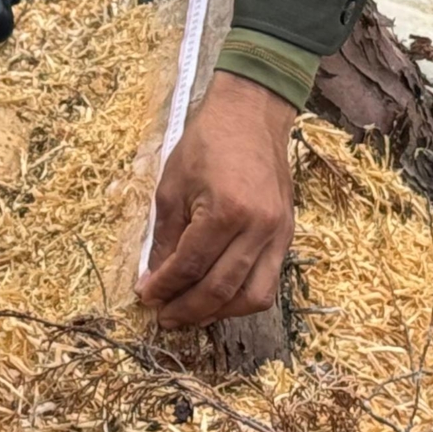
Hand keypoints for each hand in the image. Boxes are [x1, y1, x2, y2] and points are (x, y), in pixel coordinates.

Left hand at [139, 71, 296, 326]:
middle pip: (221, 289)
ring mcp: (278, 234)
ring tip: (191, 314)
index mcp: (225, 211)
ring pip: (253, 297)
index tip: (144, 297)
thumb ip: (165, 237)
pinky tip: (218, 297)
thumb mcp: (172, 185)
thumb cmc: (206, 143)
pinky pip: (269, 282)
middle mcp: (258, 228)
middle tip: (164, 317)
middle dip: (188, 310)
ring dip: (220, 313)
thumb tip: (155, 279)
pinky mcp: (288, 235)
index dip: (164, 287)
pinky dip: (242, 297)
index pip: (190, 266)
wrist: (252, 114)